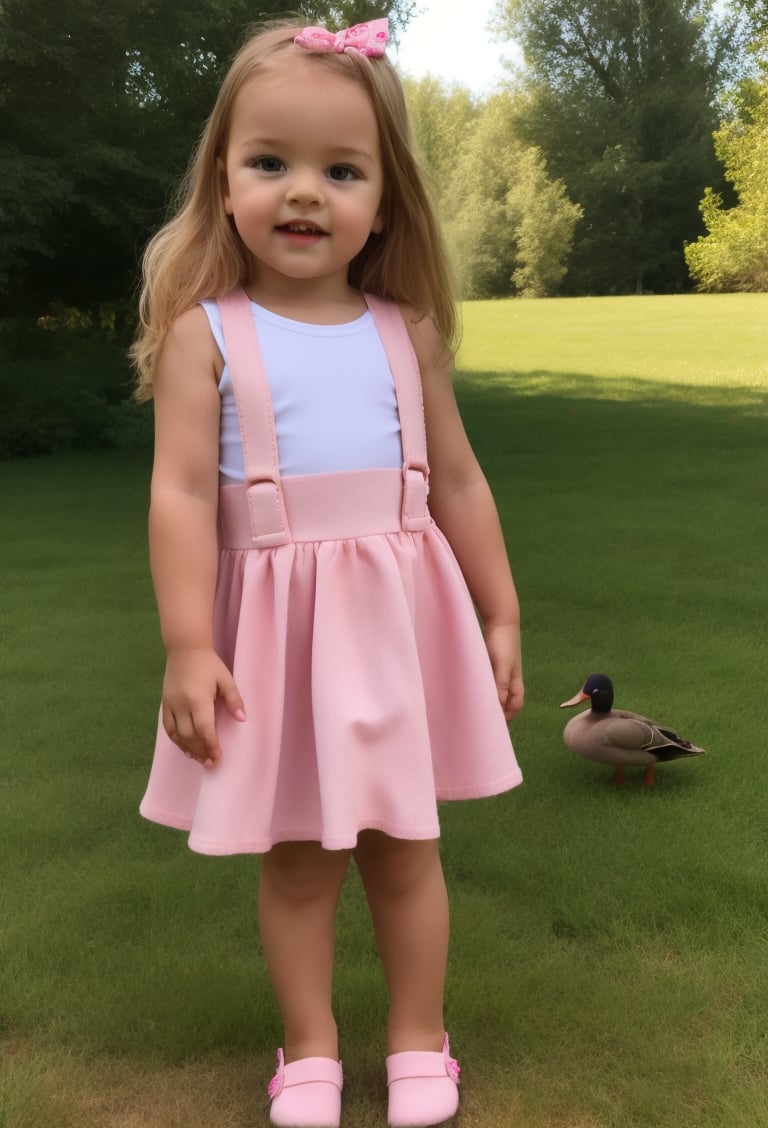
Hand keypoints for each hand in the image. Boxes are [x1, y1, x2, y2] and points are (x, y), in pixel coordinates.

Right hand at [161, 647, 245, 767]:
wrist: (184, 649)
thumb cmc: (209, 664)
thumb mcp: (226, 679)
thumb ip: (234, 700)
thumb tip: (242, 719)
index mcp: (198, 698)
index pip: (204, 728)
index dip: (211, 744)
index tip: (218, 756)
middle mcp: (181, 704)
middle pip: (189, 735)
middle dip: (200, 751)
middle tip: (210, 762)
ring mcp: (170, 705)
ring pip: (176, 734)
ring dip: (187, 748)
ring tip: (199, 758)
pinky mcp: (164, 704)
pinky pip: (168, 727)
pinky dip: (176, 740)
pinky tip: (185, 747)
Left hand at [484, 622, 523, 719]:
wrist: (501, 619)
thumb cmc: (504, 643)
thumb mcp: (503, 665)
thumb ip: (501, 684)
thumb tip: (499, 705)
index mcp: (516, 681)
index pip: (515, 705)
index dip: (508, 716)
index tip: (494, 726)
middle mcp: (509, 678)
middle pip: (507, 701)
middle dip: (498, 711)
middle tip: (483, 721)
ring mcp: (501, 670)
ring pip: (497, 691)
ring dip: (490, 700)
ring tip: (476, 709)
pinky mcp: (492, 663)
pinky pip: (489, 681)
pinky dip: (484, 688)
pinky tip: (472, 690)